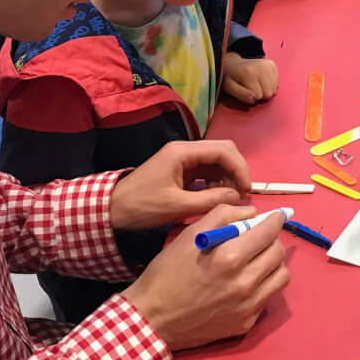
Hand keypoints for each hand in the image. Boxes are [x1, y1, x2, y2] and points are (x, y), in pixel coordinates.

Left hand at [109, 140, 250, 230]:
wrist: (112, 209)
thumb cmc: (142, 206)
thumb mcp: (177, 206)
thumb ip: (210, 200)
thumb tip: (238, 197)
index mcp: (183, 152)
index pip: (223, 151)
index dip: (240, 168)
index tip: (247, 189)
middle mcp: (185, 150)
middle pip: (223, 152)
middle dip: (237, 171)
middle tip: (243, 194)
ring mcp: (183, 160)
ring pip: (217, 162)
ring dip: (228, 178)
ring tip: (231, 199)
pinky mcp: (181, 170)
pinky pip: (207, 172)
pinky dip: (217, 183)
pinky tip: (218, 198)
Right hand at [122, 203, 290, 350]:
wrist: (152, 319)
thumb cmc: (168, 273)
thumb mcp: (189, 235)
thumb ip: (223, 216)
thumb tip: (253, 213)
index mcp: (230, 257)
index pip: (269, 232)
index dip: (275, 220)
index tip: (276, 216)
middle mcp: (244, 283)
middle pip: (278, 253)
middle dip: (272, 240)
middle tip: (260, 238)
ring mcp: (248, 306)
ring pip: (281, 276)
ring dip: (273, 263)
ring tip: (257, 260)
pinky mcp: (246, 324)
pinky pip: (267, 297)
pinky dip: (262, 285)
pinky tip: (245, 283)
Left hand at [222, 53, 278, 105]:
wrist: (233, 63)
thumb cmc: (230, 77)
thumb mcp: (229, 87)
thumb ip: (240, 94)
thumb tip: (253, 100)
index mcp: (249, 72)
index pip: (258, 96)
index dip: (251, 97)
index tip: (245, 90)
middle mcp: (261, 66)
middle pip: (268, 93)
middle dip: (260, 94)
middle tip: (251, 87)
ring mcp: (268, 65)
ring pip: (273, 89)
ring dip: (265, 89)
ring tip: (255, 83)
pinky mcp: (272, 65)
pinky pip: (276, 83)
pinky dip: (269, 84)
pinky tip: (261, 79)